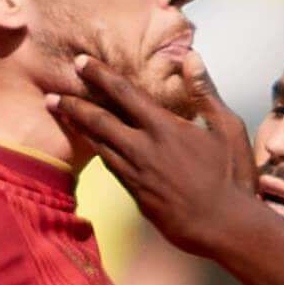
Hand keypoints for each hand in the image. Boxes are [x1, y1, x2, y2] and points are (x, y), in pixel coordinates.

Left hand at [52, 52, 259, 261]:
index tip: (80, 62)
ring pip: (99, 146)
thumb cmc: (232, 176)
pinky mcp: (136, 196)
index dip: (99, 75)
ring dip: (78, 128)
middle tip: (51, 95)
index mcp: (164, 128)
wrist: (225, 227)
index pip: (123, 92)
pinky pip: (111, 168)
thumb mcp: (227, 127)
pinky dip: (97, 152)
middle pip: (99, 121)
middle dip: (72, 105)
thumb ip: (204, 91)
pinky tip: (91, 145)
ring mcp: (136, 175)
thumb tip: (191, 56)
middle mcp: (143, 149)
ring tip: (61, 115)